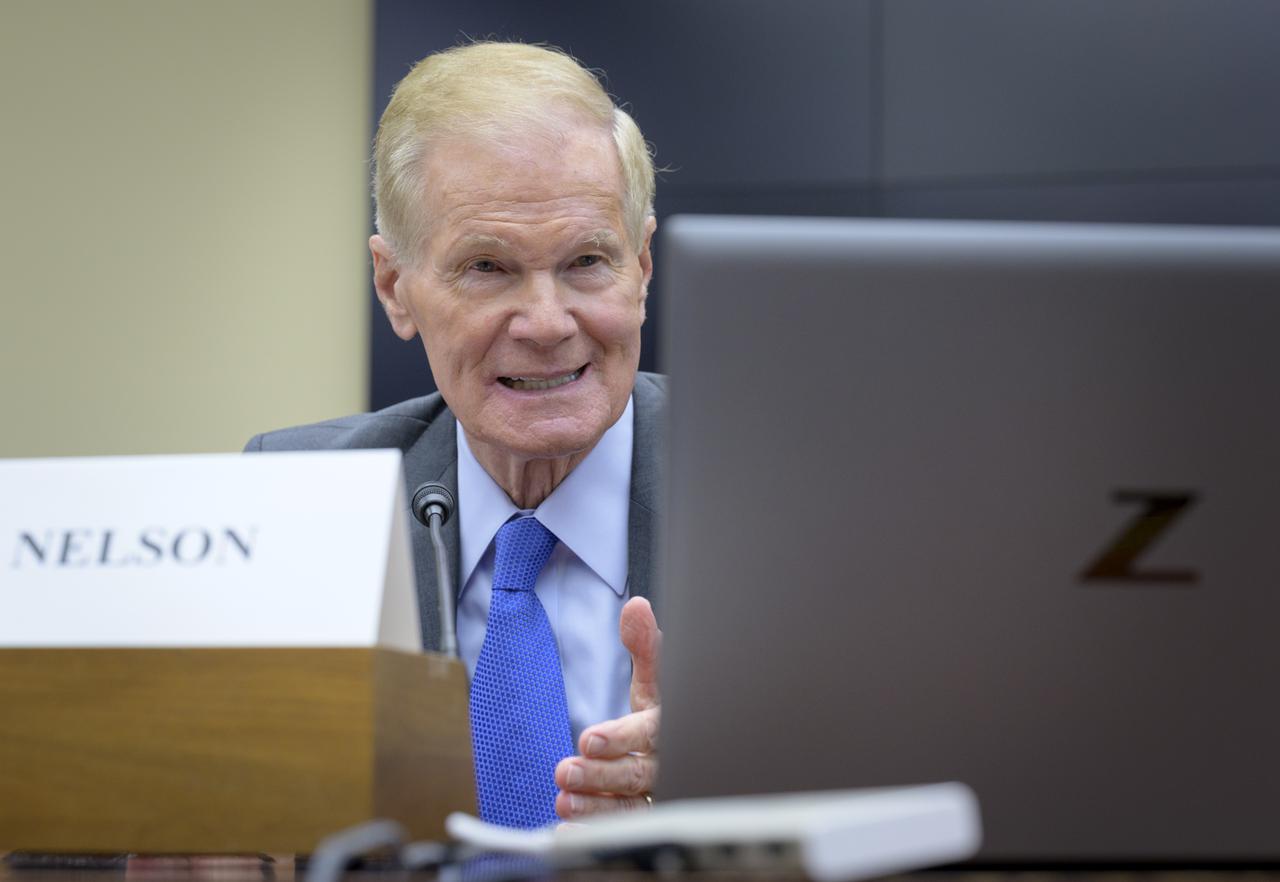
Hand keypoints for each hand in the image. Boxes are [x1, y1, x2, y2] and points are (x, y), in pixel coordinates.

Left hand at [555, 596, 660, 818]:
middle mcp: (667, 765)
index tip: (587, 739)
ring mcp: (657, 797)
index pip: (649, 732)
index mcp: (670, 727)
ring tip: (562, 802)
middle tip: (565, 771)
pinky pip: (622, 830)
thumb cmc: (666, 716)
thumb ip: (645, 649)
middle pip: (637, 774)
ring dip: (595, 807)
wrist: (689, 755)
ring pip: (630, 806)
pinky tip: (566, 832)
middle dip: (601, 774)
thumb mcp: (657, 683)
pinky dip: (594, 832)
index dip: (620, 737)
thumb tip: (636, 607)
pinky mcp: (645, 821)